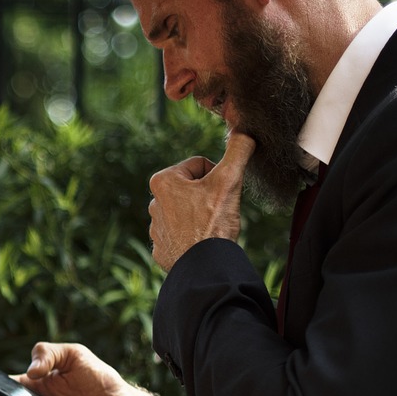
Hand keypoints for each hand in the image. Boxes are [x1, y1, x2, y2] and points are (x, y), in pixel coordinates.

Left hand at [148, 132, 255, 270]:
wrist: (204, 266)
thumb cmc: (213, 222)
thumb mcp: (229, 179)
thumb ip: (237, 150)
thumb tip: (243, 129)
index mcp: (163, 181)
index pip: (200, 165)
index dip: (217, 176)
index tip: (220, 193)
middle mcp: (153, 203)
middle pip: (194, 188)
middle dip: (209, 196)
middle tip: (217, 211)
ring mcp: (156, 228)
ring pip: (189, 211)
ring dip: (202, 215)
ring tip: (210, 228)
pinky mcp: (161, 248)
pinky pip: (183, 234)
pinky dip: (194, 236)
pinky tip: (202, 242)